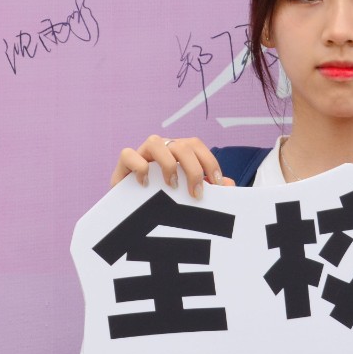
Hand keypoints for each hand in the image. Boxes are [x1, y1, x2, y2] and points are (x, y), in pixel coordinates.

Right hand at [109, 135, 233, 197]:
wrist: (130, 211)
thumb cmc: (164, 200)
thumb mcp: (188, 195)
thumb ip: (208, 188)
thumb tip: (229, 184)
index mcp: (177, 151)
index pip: (196, 145)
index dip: (208, 161)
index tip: (216, 184)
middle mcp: (160, 148)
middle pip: (180, 144)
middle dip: (193, 169)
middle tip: (196, 194)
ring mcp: (141, 153)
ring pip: (154, 142)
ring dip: (168, 164)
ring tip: (172, 186)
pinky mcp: (123, 164)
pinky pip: (128, 154)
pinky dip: (139, 167)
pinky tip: (145, 184)